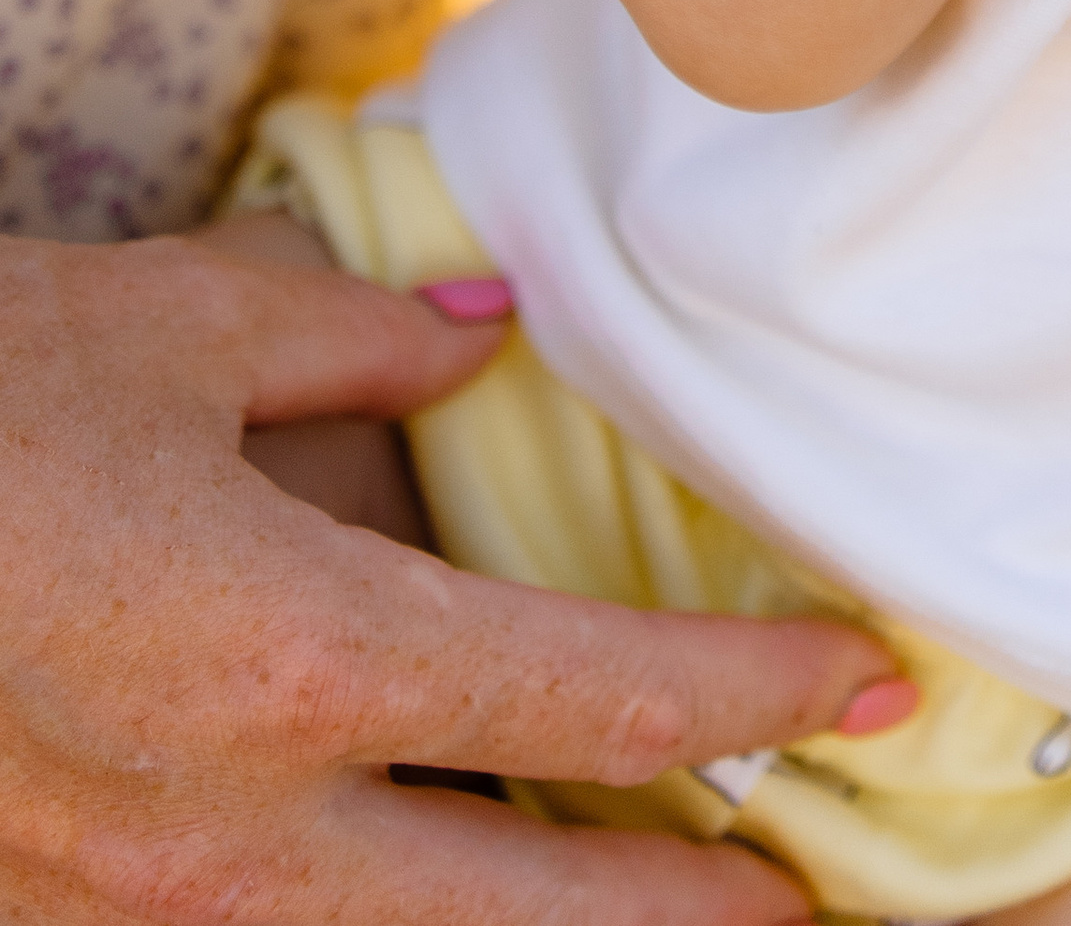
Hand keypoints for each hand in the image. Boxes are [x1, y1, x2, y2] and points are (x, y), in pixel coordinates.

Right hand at [0, 231, 902, 924]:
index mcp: (291, 665)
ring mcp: (132, 905)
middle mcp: (230, 830)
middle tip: (807, 900)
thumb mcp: (165, 328)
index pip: (584, 709)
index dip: (748, 700)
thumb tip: (479, 340)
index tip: (866, 682)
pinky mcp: (61, 913)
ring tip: (650, 913)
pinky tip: (432, 883)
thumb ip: (350, 347)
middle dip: (680, 922)